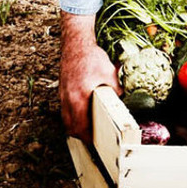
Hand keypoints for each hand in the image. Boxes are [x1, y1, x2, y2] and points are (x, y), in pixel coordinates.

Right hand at [58, 12, 119, 140]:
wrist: (75, 43)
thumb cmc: (91, 57)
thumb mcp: (109, 74)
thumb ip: (116, 90)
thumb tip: (124, 101)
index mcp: (79, 97)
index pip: (81, 126)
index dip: (88, 137)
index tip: (96, 144)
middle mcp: (68, 98)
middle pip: (71, 126)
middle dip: (81, 136)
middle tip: (93, 141)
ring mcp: (63, 95)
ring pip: (66, 120)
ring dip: (75, 128)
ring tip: (88, 132)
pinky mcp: (62, 91)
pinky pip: (65, 111)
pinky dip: (72, 118)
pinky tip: (81, 116)